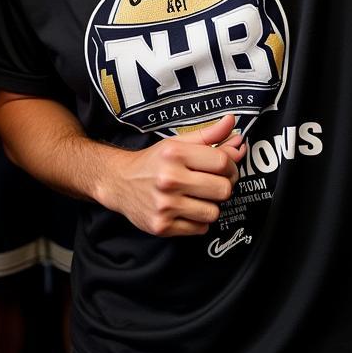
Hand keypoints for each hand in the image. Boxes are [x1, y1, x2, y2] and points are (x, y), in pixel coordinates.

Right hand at [101, 115, 243, 236]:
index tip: (225, 167)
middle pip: (223, 189)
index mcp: (174, 154)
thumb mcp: (177, 143)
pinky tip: (186, 209)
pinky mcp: (162, 225)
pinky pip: (200, 229)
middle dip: (223, 186)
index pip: (222, 162)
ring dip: (210, 205)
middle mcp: (169, 179)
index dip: (231, 165)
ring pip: (213, 212)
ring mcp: (165, 205)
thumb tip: (232, 123)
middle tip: (212, 182)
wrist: (119, 182)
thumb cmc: (153, 162)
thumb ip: (208, 135)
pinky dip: (198, 221)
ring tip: (196, 196)